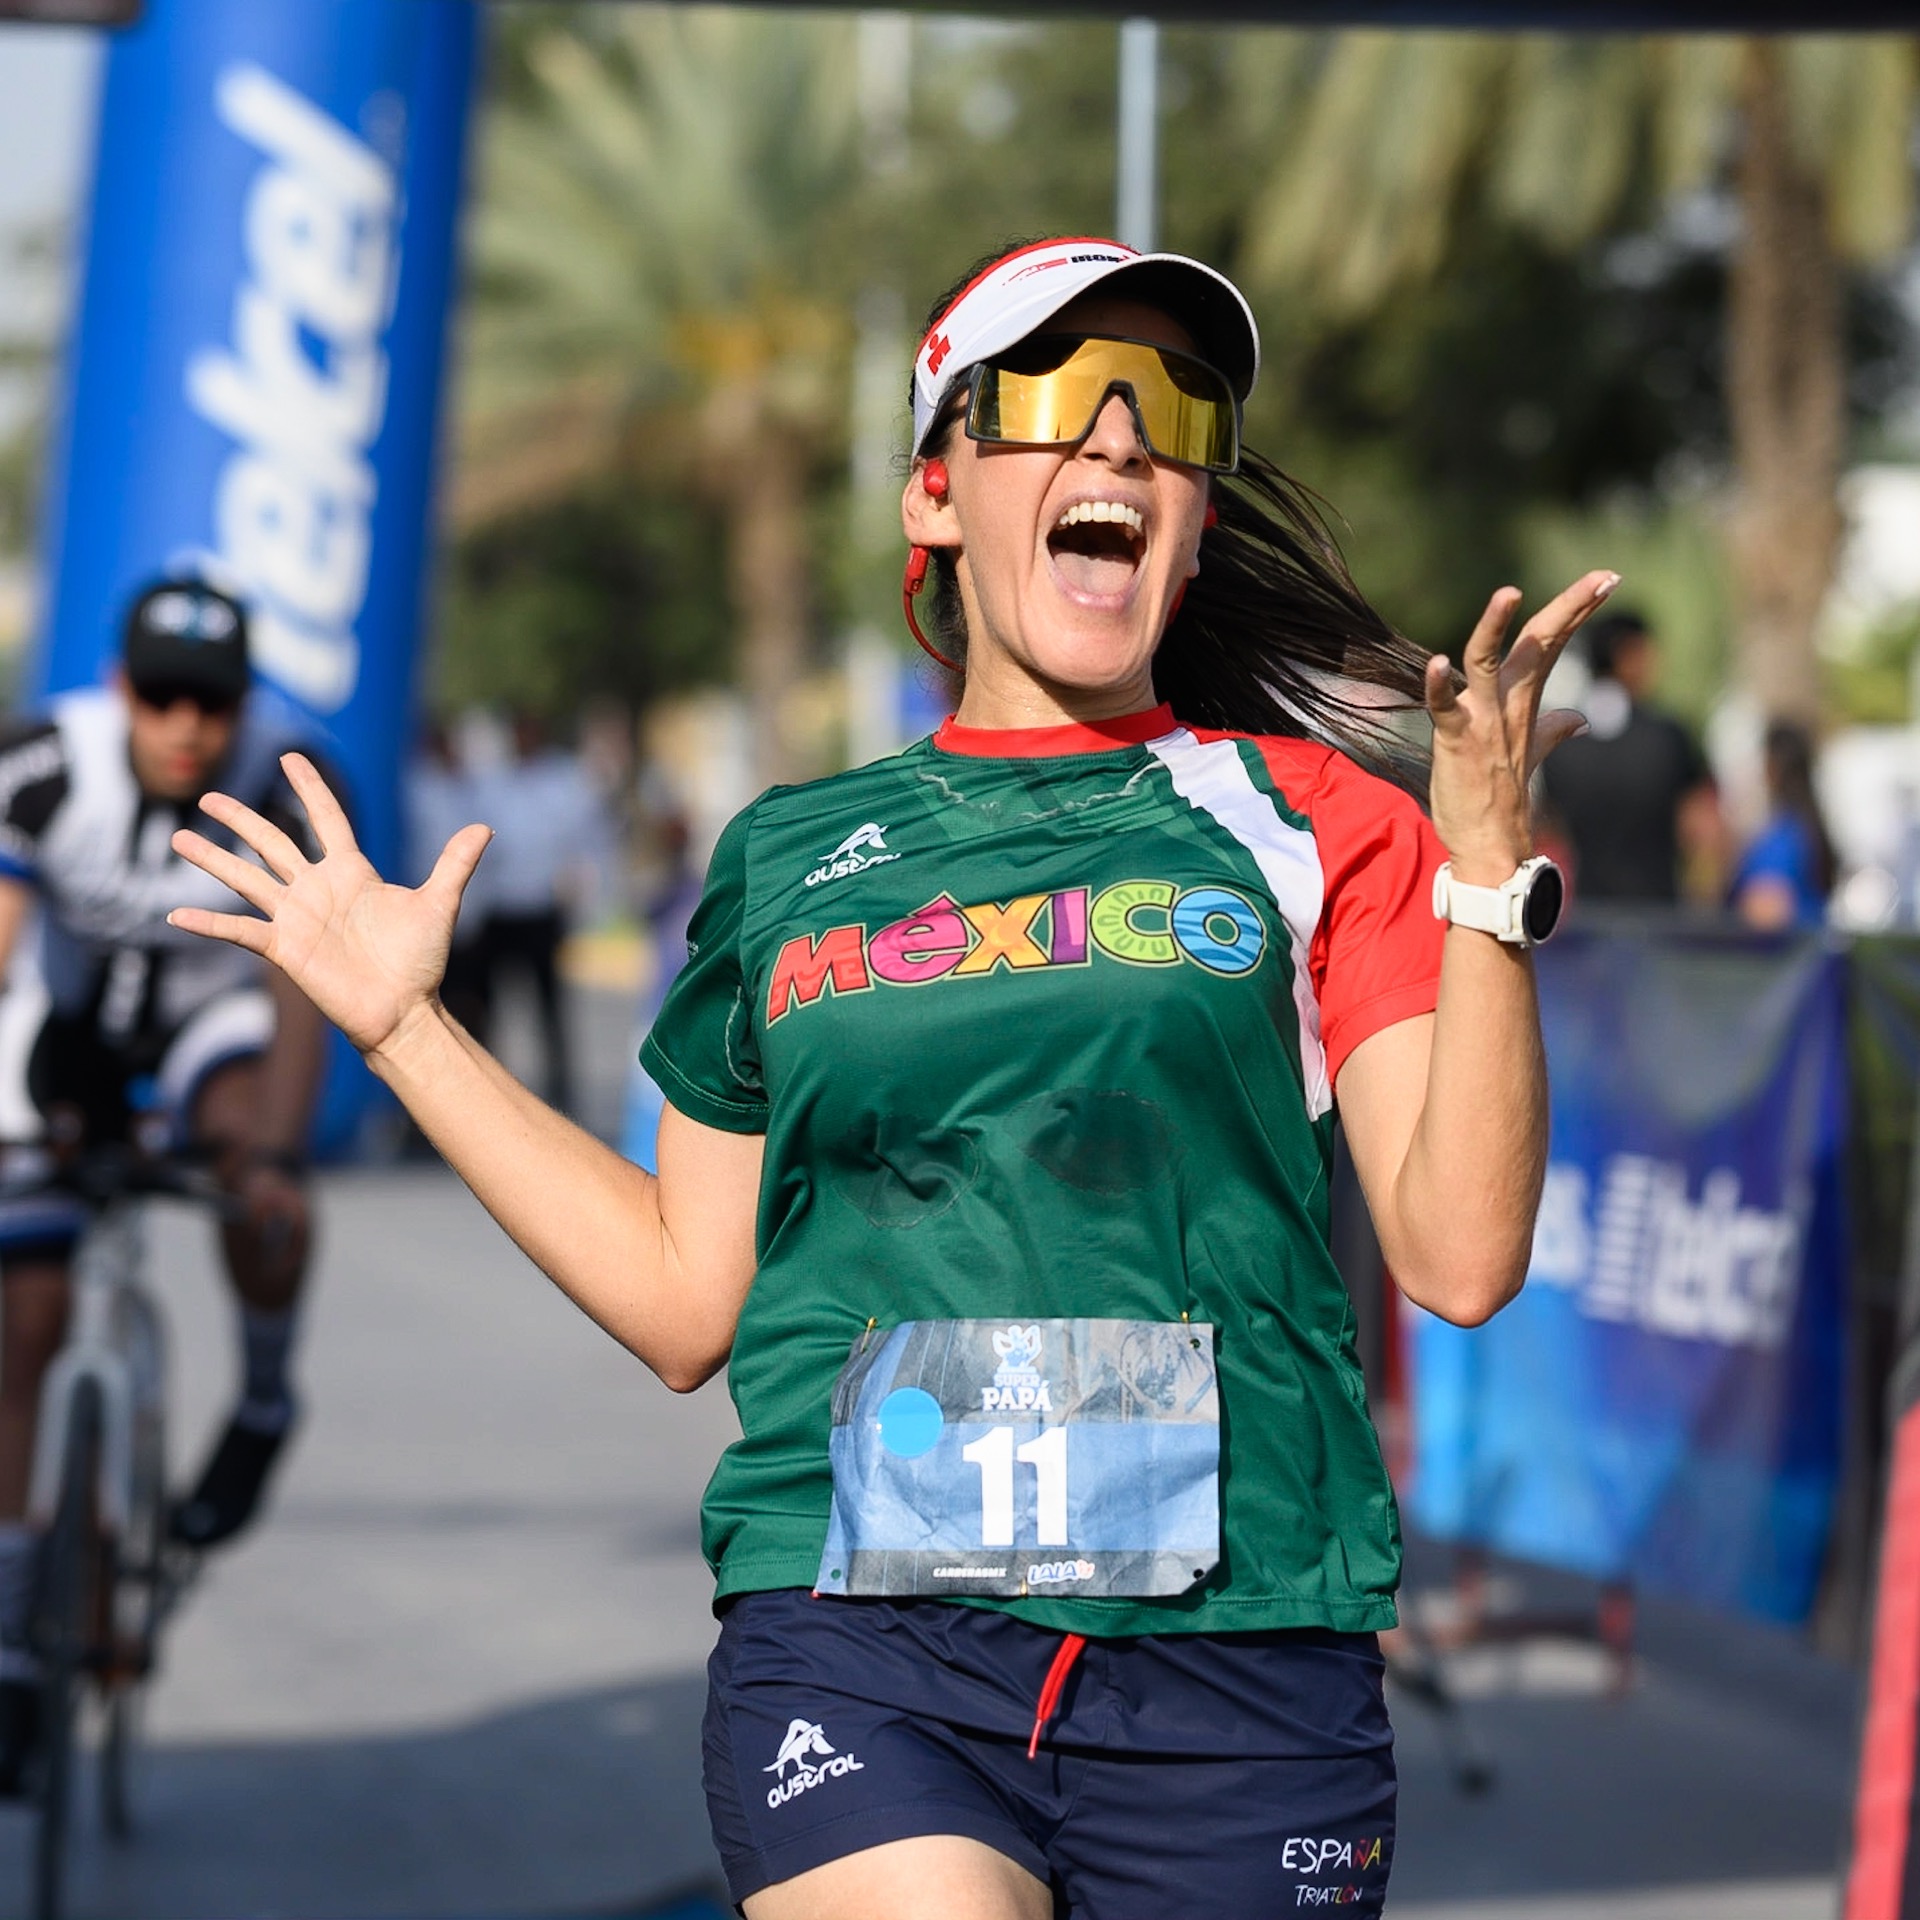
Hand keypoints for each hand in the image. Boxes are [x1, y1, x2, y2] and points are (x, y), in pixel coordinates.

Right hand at [167, 753, 491, 1057]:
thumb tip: (484, 826)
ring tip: (178, 838)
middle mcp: (317, 889)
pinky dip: (209, 924)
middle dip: (241, 818)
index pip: (326, 818)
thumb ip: (455, 864)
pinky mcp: (285, 948)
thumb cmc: (420, 961)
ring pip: (246, 879)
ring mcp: (296, 917)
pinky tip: (176, 917)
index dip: (310, 788)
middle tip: (207, 795)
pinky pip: (239, 931)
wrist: (405, 1011)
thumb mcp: (439, 904)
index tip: (292, 757)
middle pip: (272, 841)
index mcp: (352, 871)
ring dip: (212, 860)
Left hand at [1425, 571, 1617, 884]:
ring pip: (1488, 662)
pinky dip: (1439, 686)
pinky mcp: (1456, 742)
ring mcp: (1483, 723)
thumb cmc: (1500, 802)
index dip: (1577, 611)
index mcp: (1524, 705)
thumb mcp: (1530, 757)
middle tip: (1604, 578)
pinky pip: (1446, 708)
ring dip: (1495, 627)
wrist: (1490, 849)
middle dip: (1570, 607)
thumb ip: (1551, 733)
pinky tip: (1436, 663)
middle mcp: (1508, 707)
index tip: (1606, 580)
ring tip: (1509, 592)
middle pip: (1539, 644)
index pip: (1554, 645)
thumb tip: (1576, 719)